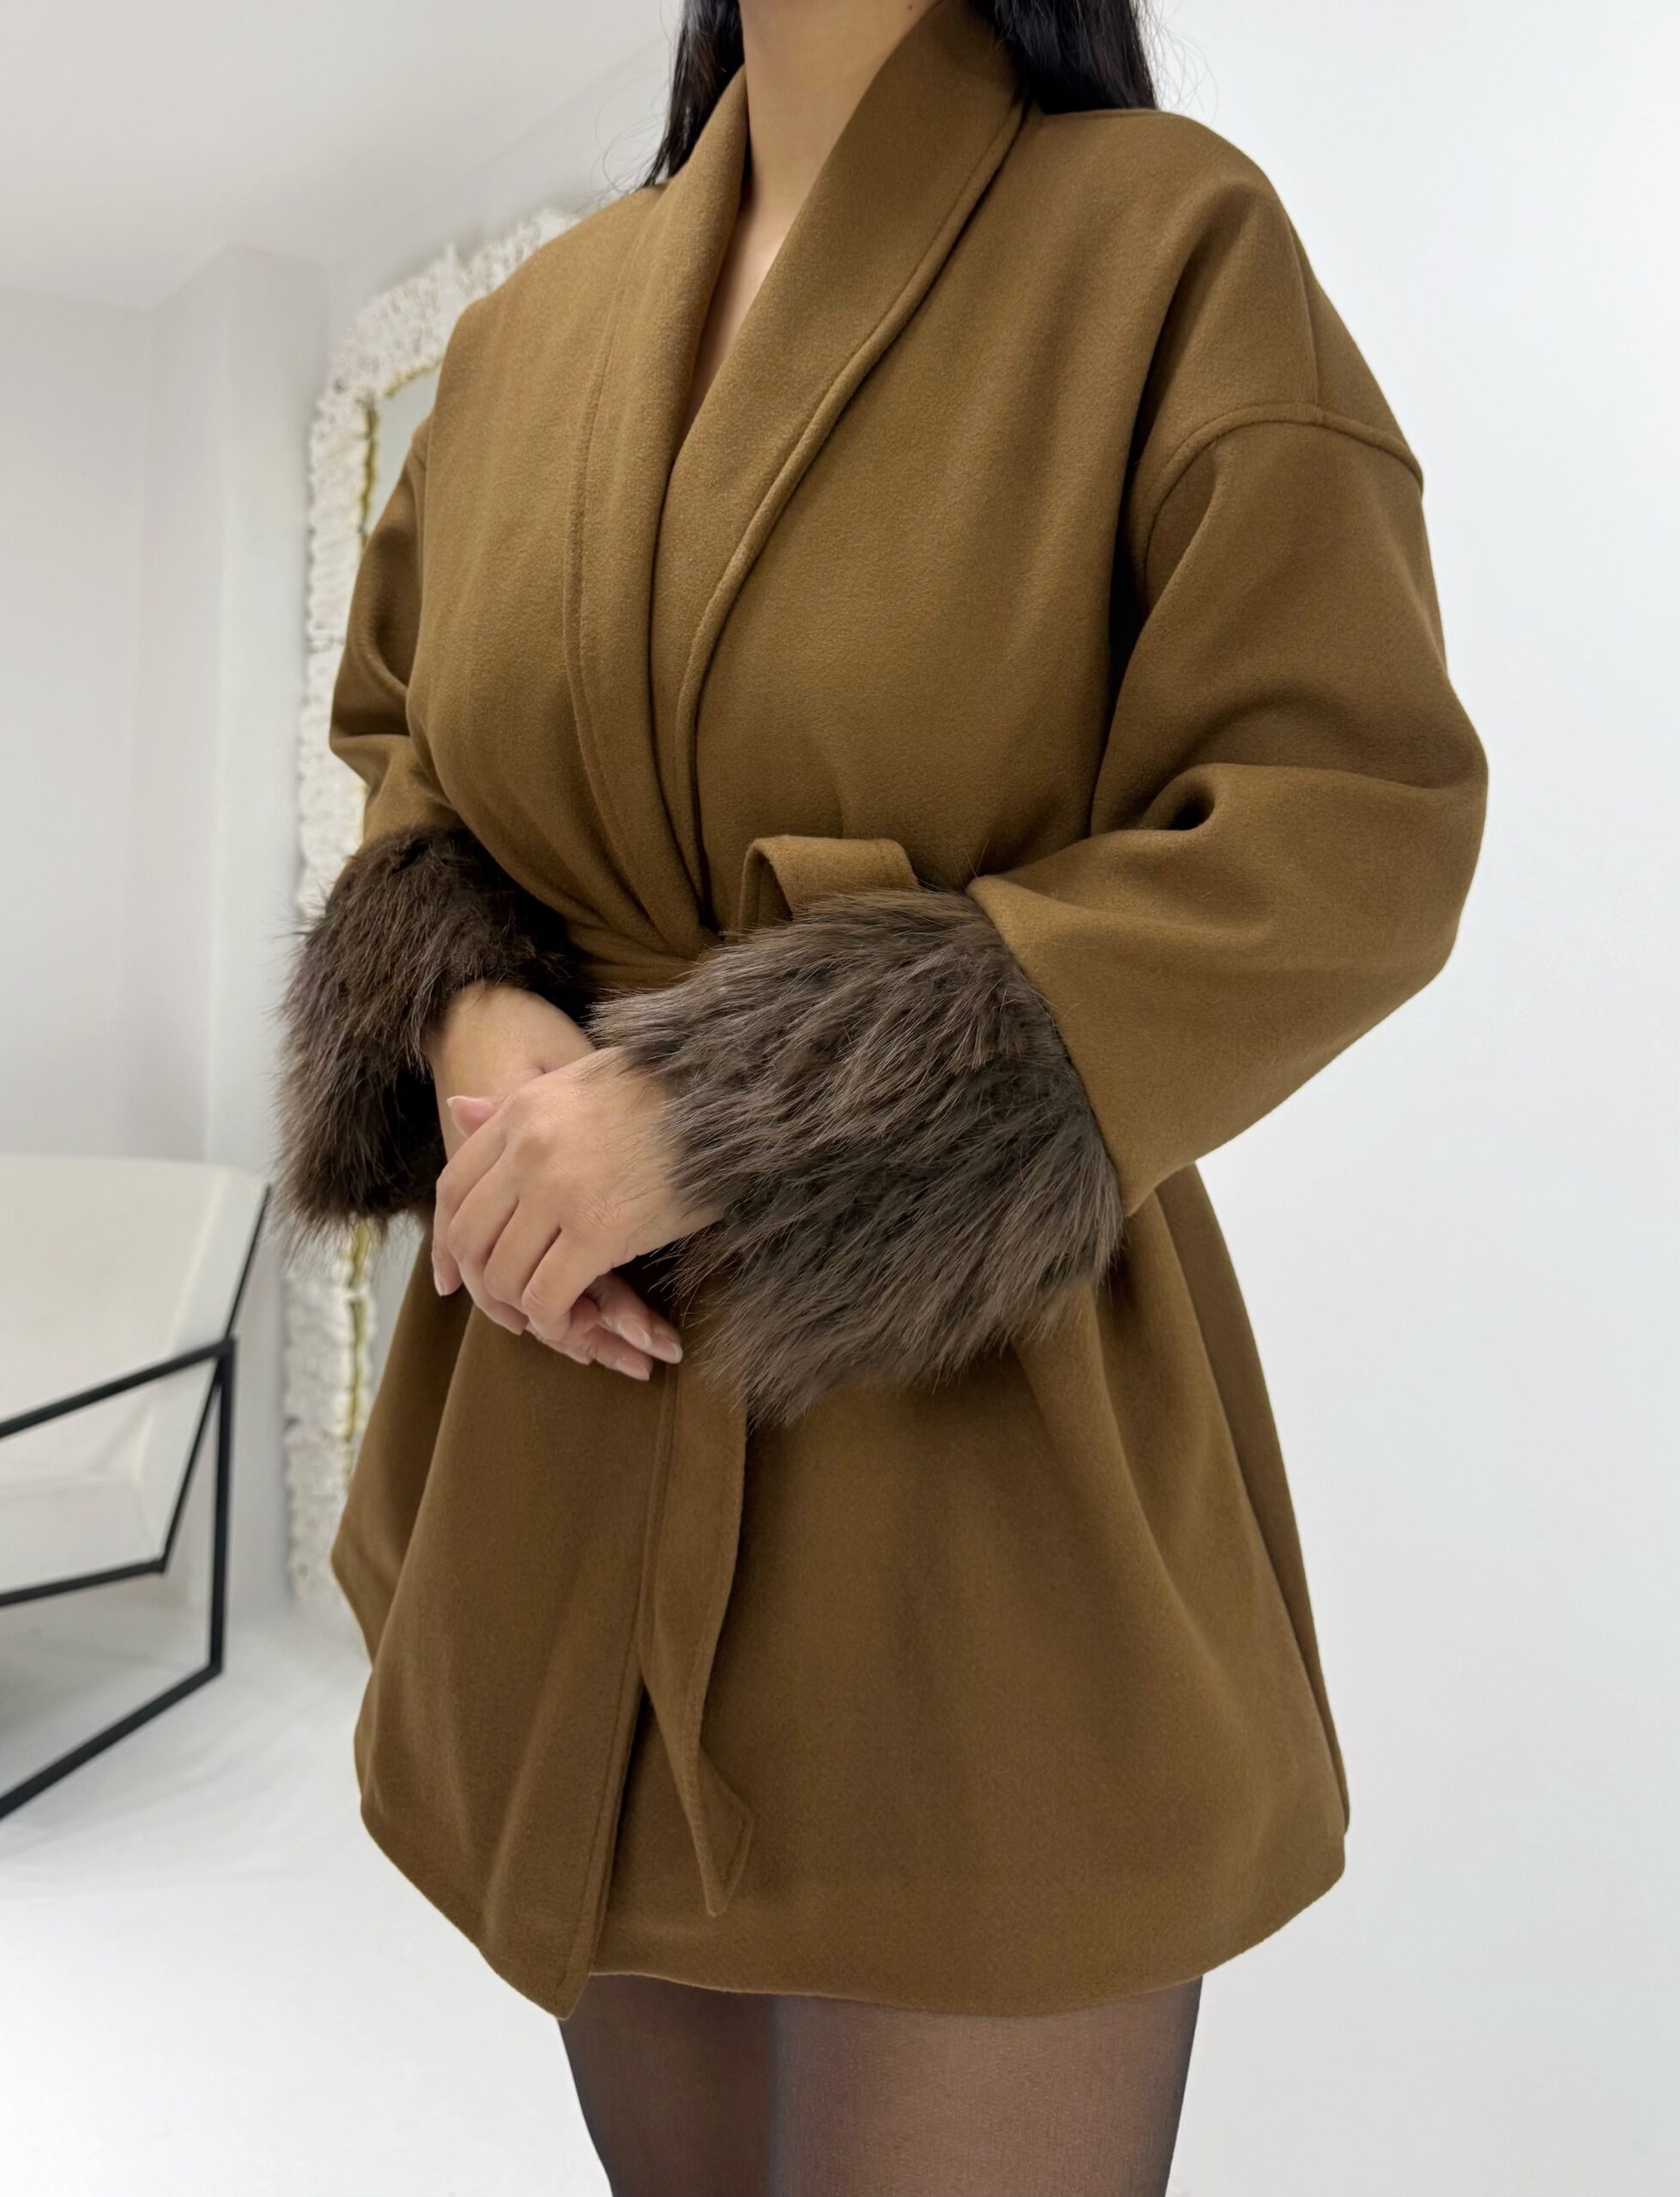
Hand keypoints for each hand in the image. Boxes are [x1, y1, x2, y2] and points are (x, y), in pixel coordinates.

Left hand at [432, 1048, 719, 1368]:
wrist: (729, 1091)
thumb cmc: (666, 1086)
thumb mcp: (578, 1080)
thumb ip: (516, 1105)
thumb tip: (456, 1110)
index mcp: (521, 1113)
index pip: (453, 1189)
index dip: (449, 1242)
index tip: (459, 1275)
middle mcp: (528, 1151)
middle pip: (469, 1237)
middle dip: (485, 1282)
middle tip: (514, 1302)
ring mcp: (559, 1191)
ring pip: (504, 1273)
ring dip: (523, 1306)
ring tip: (553, 1311)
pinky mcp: (600, 1230)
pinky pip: (548, 1295)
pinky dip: (554, 1319)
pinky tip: (577, 1319)